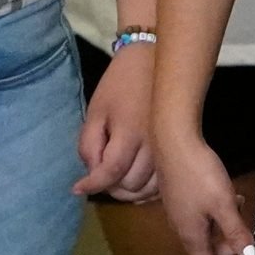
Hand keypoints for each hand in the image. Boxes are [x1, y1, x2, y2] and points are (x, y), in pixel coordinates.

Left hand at [77, 45, 159, 202]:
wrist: (153, 63)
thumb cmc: (119, 85)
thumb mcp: (96, 111)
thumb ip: (89, 146)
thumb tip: (91, 176)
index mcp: (130, 132)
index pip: (111, 172)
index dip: (92, 185)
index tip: (77, 188)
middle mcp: (153, 145)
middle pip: (129, 185)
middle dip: (110, 186)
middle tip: (99, 176)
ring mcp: (168, 148)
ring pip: (147, 188)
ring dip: (128, 191)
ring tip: (116, 180)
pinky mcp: (176, 149)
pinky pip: (162, 183)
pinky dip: (146, 190)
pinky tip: (135, 181)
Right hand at [159, 129, 254, 254]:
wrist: (174, 141)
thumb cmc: (199, 173)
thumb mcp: (224, 204)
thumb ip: (236, 231)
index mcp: (191, 234)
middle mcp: (181, 226)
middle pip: (206, 246)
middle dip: (227, 241)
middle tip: (246, 228)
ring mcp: (178, 209)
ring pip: (204, 226)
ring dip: (223, 222)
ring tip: (238, 204)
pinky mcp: (179, 194)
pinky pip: (199, 211)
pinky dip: (215, 208)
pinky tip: (225, 193)